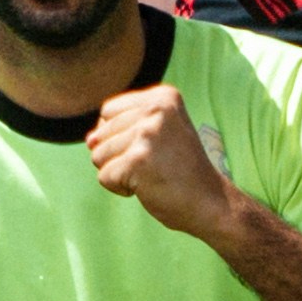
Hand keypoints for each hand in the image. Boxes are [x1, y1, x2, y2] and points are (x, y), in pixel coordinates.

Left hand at [87, 82, 239, 247]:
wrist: (212, 203)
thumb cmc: (181, 171)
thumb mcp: (157, 135)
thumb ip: (119, 128)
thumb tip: (89, 140)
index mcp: (163, 96)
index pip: (108, 112)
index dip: (121, 136)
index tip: (155, 148)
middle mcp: (156, 109)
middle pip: (101, 134)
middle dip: (119, 156)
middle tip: (156, 165)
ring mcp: (147, 134)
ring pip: (98, 155)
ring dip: (120, 172)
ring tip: (152, 175)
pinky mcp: (138, 160)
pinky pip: (104, 177)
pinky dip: (121, 188)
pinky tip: (149, 187)